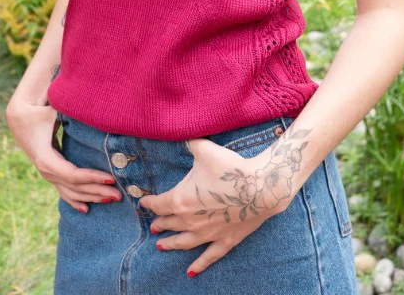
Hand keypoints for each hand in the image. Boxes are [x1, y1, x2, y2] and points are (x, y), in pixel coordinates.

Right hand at [5, 100, 121, 211]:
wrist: (19, 118)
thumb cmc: (38, 113)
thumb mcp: (52, 111)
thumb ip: (68, 111)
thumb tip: (88, 108)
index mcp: (46, 158)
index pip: (72, 174)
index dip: (92, 178)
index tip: (111, 178)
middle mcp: (46, 170)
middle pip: (75, 187)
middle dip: (98, 191)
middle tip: (119, 195)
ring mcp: (48, 175)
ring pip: (71, 192)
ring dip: (92, 197)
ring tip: (112, 199)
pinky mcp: (51, 174)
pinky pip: (64, 192)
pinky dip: (76, 201)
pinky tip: (86, 209)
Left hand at [139, 132, 305, 276]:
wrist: (259, 187)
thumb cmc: (230, 168)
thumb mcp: (204, 150)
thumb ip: (189, 142)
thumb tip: (180, 131)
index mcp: (180, 200)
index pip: (159, 204)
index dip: (150, 203)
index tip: (143, 203)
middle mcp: (190, 221)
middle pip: (169, 223)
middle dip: (159, 223)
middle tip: (152, 225)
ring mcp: (207, 234)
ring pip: (183, 242)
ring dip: (170, 244)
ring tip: (160, 246)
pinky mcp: (225, 241)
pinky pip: (208, 257)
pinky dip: (198, 265)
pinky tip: (190, 272)